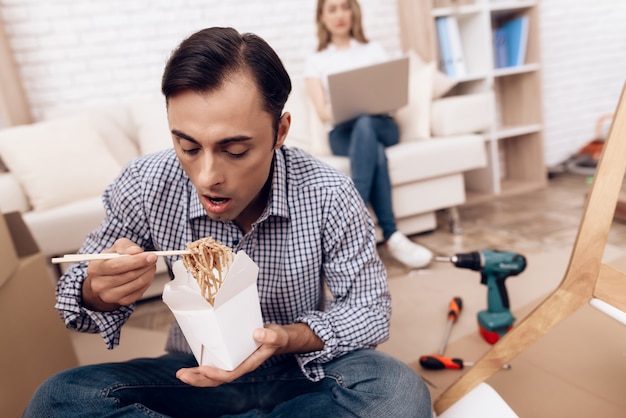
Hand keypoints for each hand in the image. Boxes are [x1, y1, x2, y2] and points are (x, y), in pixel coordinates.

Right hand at [82, 238, 157, 310]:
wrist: (102, 281)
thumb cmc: (110, 262)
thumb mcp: (114, 249)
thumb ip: (125, 246)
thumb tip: (136, 251)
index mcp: (95, 268)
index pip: (118, 265)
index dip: (137, 260)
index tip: (151, 256)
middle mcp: (100, 284)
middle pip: (129, 275)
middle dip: (145, 266)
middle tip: (153, 259)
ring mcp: (110, 295)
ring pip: (136, 284)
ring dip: (148, 273)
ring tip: (151, 265)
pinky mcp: (121, 301)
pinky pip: (139, 292)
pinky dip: (147, 282)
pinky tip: (147, 275)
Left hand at [176, 323, 322, 386]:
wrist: (279, 339)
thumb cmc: (278, 337)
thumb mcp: (278, 335)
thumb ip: (270, 336)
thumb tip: (257, 333)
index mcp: (250, 363)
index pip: (231, 373)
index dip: (217, 373)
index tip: (203, 369)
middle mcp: (240, 366)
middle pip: (218, 379)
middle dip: (199, 379)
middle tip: (181, 374)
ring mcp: (234, 363)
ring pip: (213, 375)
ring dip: (197, 376)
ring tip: (181, 374)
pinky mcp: (230, 357)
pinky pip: (215, 366)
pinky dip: (202, 368)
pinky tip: (191, 366)